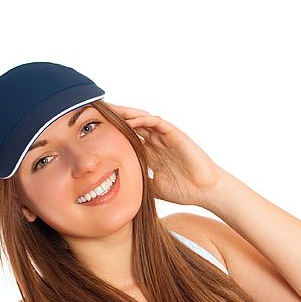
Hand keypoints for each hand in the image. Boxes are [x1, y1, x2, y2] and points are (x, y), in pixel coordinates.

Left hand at [106, 103, 227, 206]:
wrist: (205, 191)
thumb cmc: (184, 190)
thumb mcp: (152, 188)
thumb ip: (138, 182)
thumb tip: (117, 189)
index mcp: (151, 152)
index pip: (129, 137)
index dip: (113, 132)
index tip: (95, 130)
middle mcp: (157, 141)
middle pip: (133, 123)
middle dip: (116, 116)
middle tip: (97, 111)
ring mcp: (167, 137)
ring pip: (144, 119)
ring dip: (127, 113)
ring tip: (110, 110)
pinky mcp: (176, 135)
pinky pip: (158, 123)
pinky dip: (144, 121)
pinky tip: (130, 121)